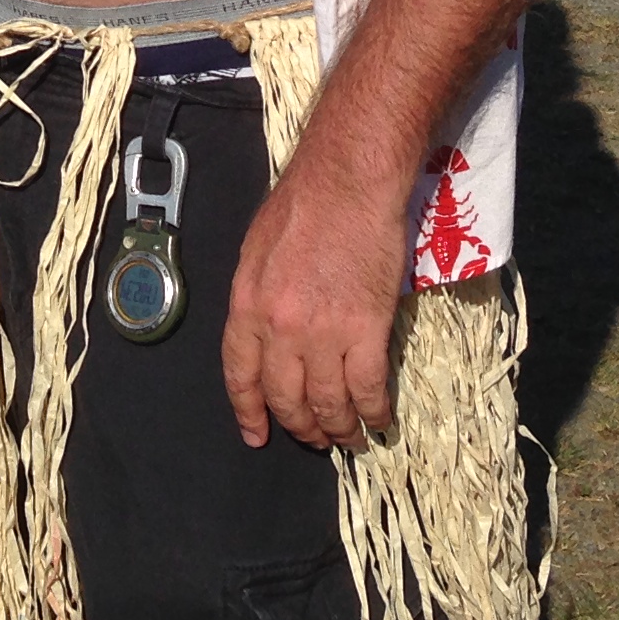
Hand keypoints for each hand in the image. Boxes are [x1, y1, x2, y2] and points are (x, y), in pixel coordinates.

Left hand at [219, 152, 406, 451]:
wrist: (348, 181)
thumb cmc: (304, 203)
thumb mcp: (257, 250)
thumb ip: (258, 297)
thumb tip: (267, 332)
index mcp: (246, 305)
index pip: (240, 374)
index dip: (249, 411)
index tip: (257, 434)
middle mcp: (278, 327)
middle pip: (285, 397)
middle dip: (300, 427)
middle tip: (315, 438)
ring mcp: (322, 332)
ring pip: (327, 403)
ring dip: (339, 429)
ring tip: (349, 438)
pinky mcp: (366, 329)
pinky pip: (368, 388)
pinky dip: (373, 411)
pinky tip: (378, 420)